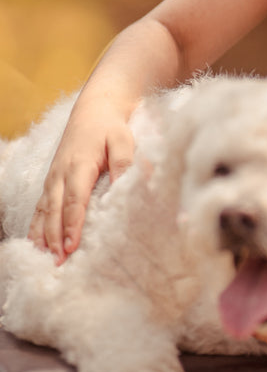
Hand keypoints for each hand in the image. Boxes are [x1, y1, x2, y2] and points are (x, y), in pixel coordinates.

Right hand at [28, 101, 133, 263]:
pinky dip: (37, 226)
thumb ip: (124, 162)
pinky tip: (37, 244)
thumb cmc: (112, 127)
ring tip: (46, 259)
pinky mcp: (51, 180)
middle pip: (55, 210)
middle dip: (55, 237)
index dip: (73, 224)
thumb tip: (124, 187)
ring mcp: (53, 177)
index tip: (72, 245)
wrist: (94, 110)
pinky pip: (40, 206)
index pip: (75, 199)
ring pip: (44, 210)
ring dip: (44, 235)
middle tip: (59, 261)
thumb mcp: (123, 139)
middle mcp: (61, 173)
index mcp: (79, 165)